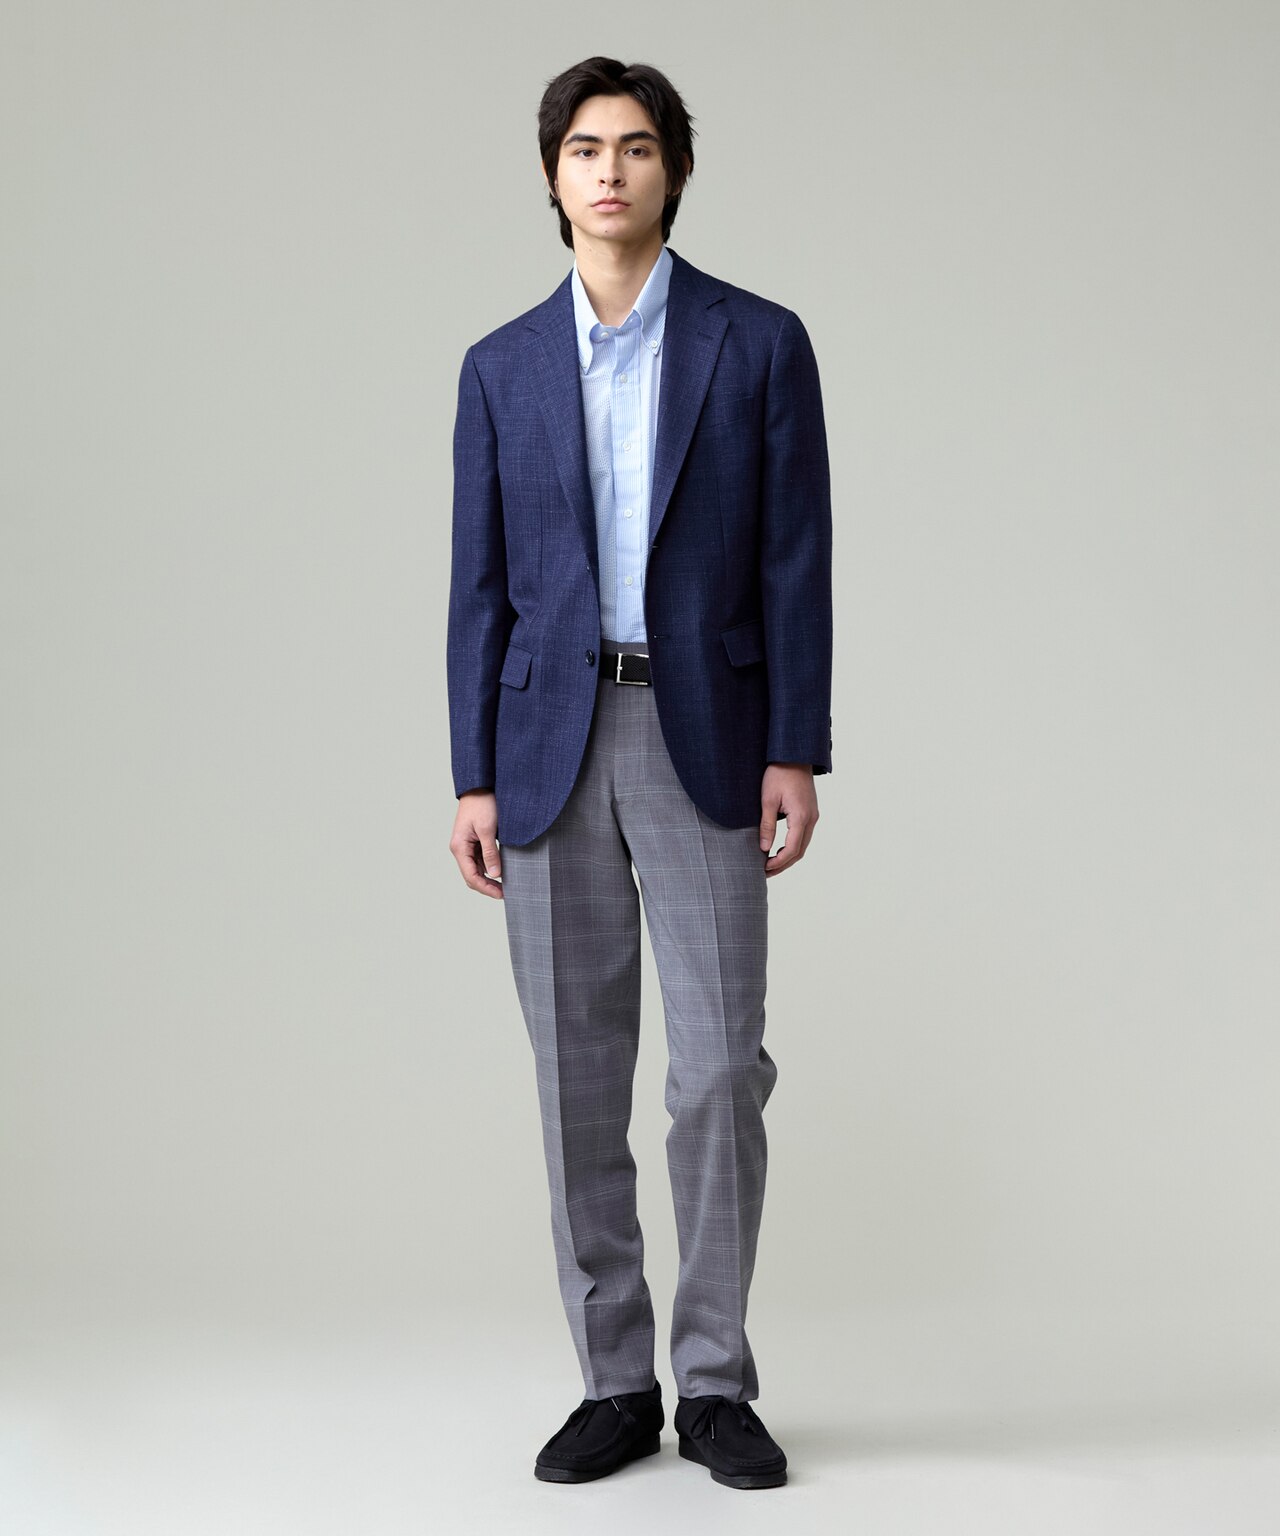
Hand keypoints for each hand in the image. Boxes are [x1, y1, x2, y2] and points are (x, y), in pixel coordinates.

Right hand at [450, 790, 502, 897]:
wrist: (479, 786)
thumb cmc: (482, 804)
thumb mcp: (488, 829)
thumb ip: (490, 853)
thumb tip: (494, 874)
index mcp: (459, 847)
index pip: (471, 876)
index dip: (486, 888)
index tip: (502, 894)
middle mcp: (461, 848)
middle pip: (472, 876)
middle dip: (488, 886)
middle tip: (506, 893)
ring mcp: (467, 845)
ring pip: (477, 869)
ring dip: (489, 878)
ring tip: (507, 884)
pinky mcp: (474, 841)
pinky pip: (481, 859)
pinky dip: (490, 867)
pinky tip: (502, 871)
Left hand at [759, 763, 818, 877]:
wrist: (794, 755)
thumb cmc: (779, 774)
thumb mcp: (767, 800)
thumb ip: (766, 825)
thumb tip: (764, 848)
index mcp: (801, 817)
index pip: (792, 850)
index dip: (778, 863)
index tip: (764, 869)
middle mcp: (811, 819)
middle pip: (799, 851)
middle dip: (783, 864)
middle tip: (765, 872)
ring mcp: (813, 815)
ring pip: (803, 844)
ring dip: (788, 857)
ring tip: (770, 864)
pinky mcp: (811, 812)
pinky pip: (804, 835)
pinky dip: (792, 846)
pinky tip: (779, 849)